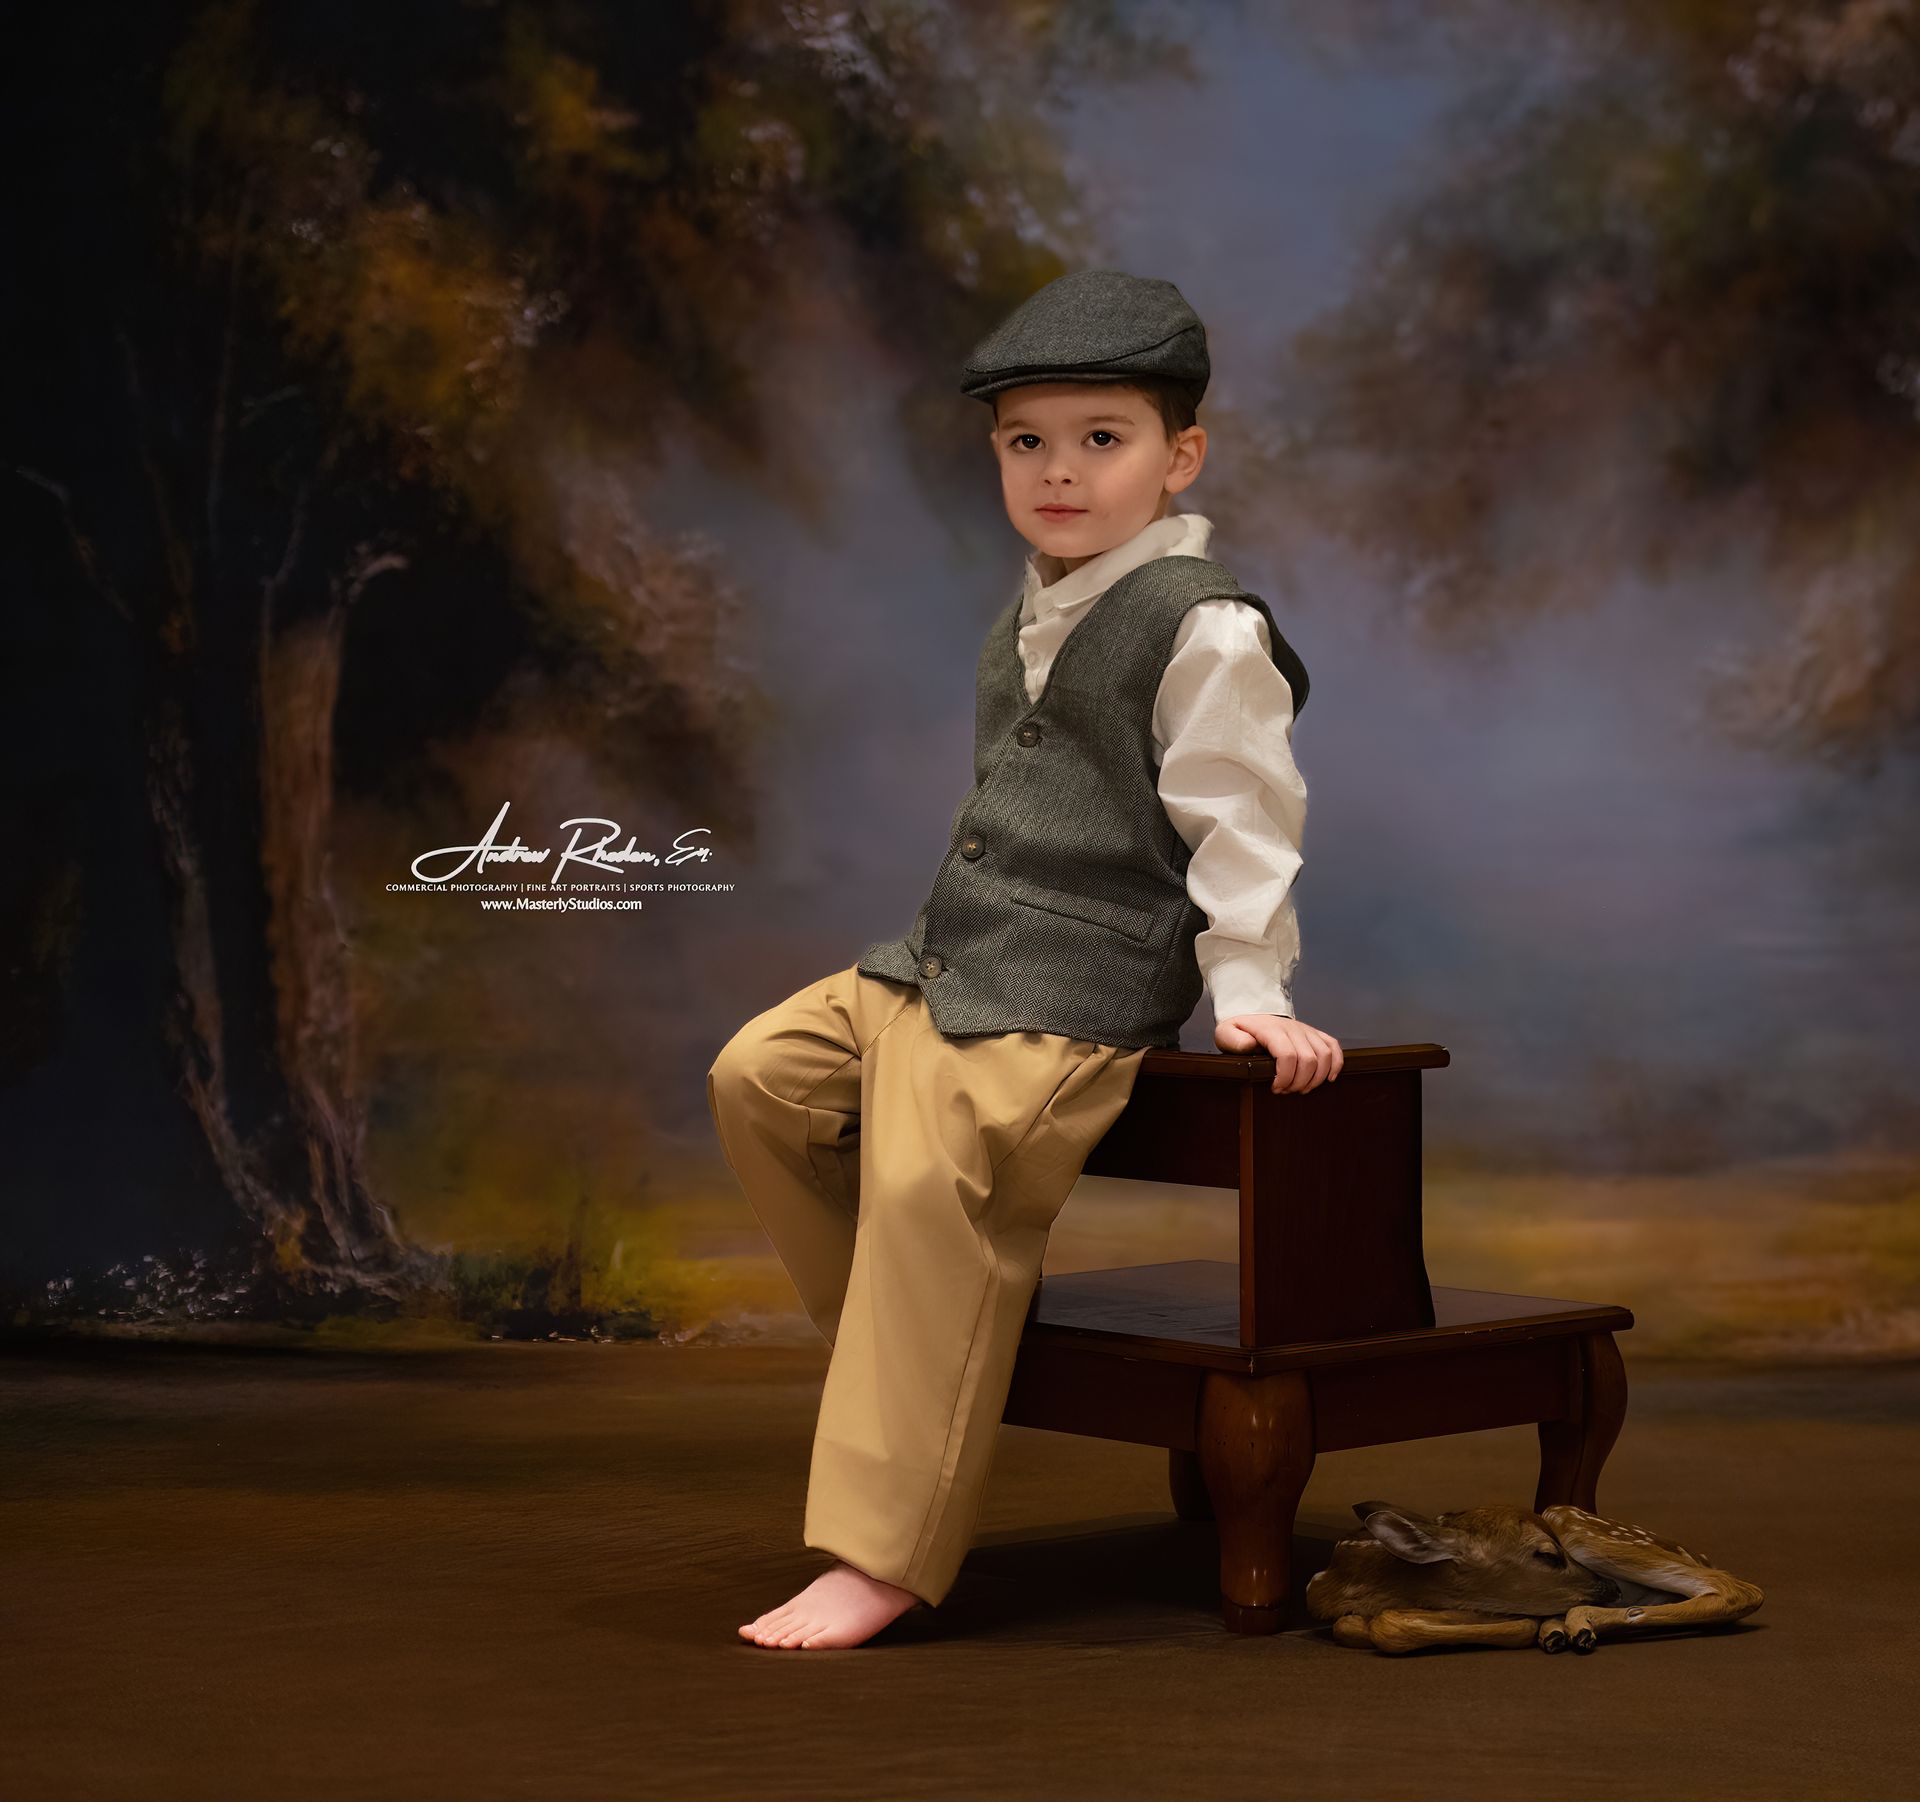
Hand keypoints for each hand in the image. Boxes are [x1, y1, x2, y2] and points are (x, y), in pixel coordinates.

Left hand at [1214, 1013, 1342, 1092]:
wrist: (1253, 1014)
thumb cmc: (1240, 1030)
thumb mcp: (1226, 1033)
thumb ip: (1234, 1040)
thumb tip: (1249, 1046)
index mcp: (1271, 1029)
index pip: (1288, 1056)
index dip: (1285, 1077)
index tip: (1276, 1088)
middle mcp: (1293, 1028)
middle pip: (1308, 1060)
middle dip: (1299, 1082)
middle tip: (1286, 1091)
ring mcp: (1306, 1030)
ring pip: (1324, 1056)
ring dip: (1316, 1078)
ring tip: (1302, 1088)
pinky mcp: (1315, 1034)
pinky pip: (1333, 1046)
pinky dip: (1336, 1064)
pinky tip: (1328, 1078)